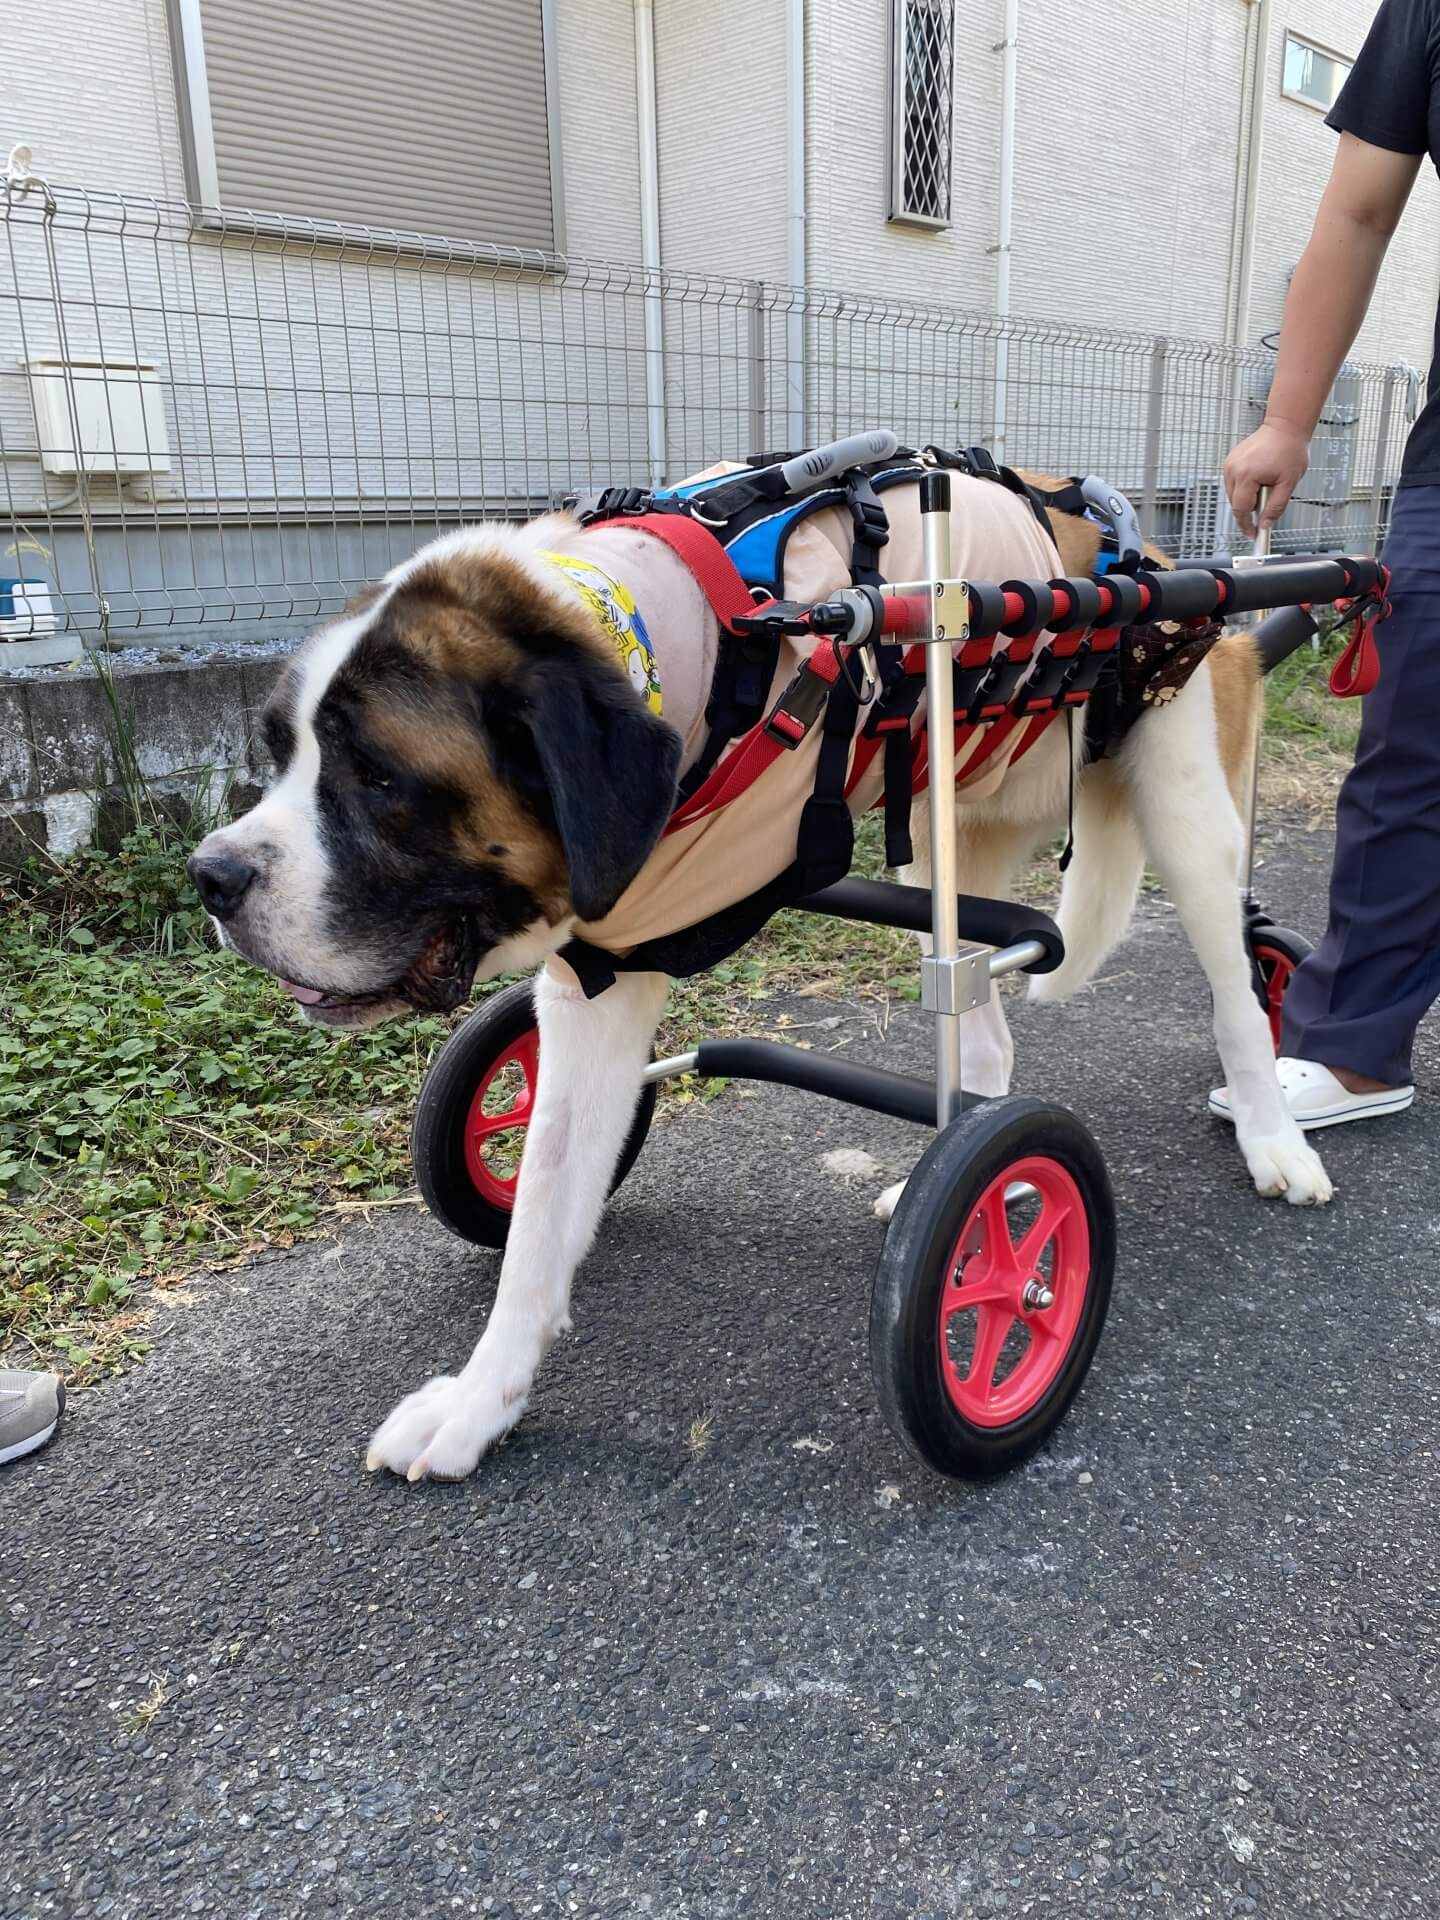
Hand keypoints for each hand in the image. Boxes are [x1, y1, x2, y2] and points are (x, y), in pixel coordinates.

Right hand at [1223, 423, 1309, 537]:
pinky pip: (1233, 483)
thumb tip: (1265, 524)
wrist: (1285, 427)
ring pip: (1233, 494)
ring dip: (1247, 497)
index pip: (1241, 509)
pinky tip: (1258, 479)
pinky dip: (1244, 487)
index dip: (1247, 525)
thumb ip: (1276, 506)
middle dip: (1250, 509)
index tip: (1252, 534)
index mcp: (1247, 475)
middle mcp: (1233, 469)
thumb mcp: (1289, 483)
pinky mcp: (1229, 461)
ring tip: (1265, 485)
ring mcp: (1229, 464)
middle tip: (1266, 504)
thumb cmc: (1289, 448)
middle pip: (1235, 503)